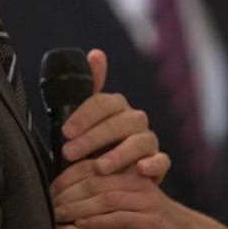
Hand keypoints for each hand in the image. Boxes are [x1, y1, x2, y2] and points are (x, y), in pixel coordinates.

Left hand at [53, 171, 186, 228]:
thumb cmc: (141, 213)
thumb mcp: (122, 192)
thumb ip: (101, 182)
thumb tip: (62, 182)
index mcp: (129, 166)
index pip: (92, 163)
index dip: (68, 175)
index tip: (51, 188)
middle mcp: (138, 177)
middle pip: (97, 178)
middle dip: (70, 191)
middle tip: (51, 203)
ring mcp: (146, 198)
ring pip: (106, 197)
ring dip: (78, 207)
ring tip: (60, 215)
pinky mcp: (151, 220)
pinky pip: (119, 218)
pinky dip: (97, 221)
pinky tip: (81, 224)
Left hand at [60, 50, 166, 176]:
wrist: (108, 176)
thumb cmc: (92, 145)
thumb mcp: (82, 120)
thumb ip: (87, 89)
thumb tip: (96, 52)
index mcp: (116, 106)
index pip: (103, 102)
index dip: (84, 116)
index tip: (65, 131)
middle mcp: (135, 120)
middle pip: (118, 123)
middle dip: (92, 138)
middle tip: (69, 152)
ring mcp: (148, 141)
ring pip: (140, 142)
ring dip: (119, 154)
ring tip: (99, 168)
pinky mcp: (158, 163)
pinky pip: (162, 160)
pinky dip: (153, 164)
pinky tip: (140, 169)